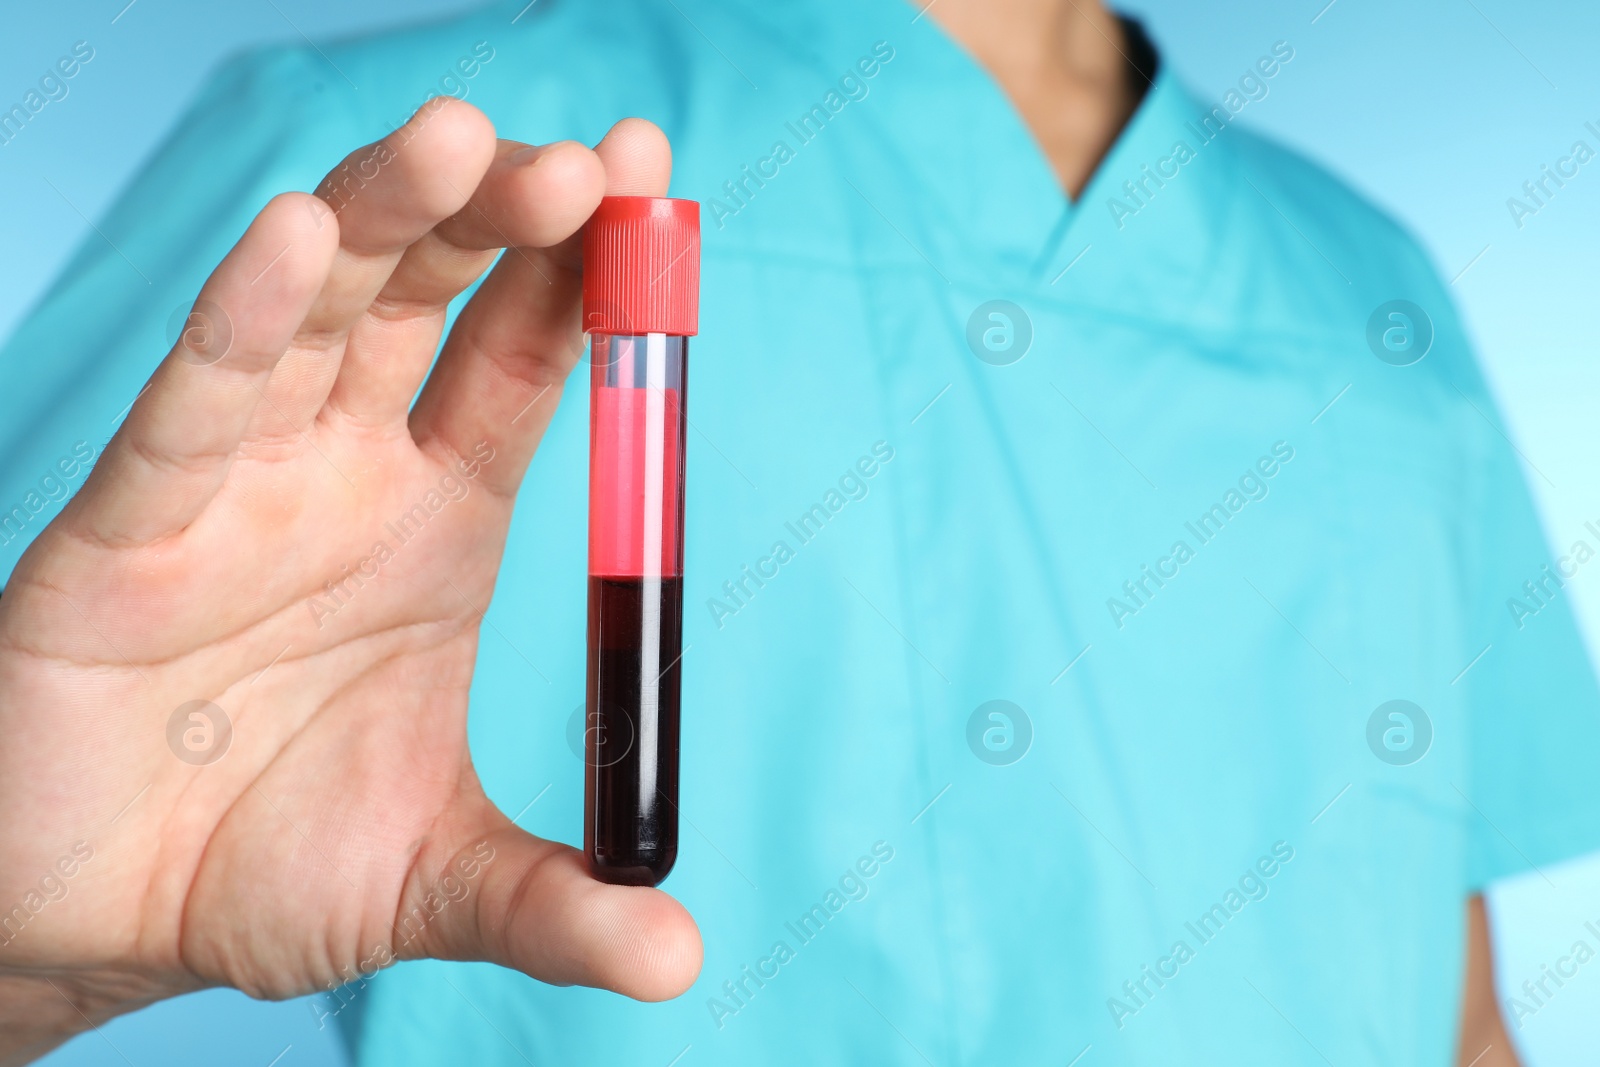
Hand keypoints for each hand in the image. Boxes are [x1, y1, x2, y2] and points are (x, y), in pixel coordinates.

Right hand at [0, 99, 699, 1063]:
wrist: (95, 922)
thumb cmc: (260, 871)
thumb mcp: (434, 884)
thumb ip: (552, 907)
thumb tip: (681, 962)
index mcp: (439, 522)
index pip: (527, 362)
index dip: (591, 280)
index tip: (657, 186)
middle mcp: (348, 476)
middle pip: (436, 300)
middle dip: (507, 219)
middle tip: (586, 163)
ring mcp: (242, 484)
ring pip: (320, 310)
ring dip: (390, 219)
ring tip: (460, 139)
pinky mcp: (129, 524)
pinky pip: (195, 404)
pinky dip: (244, 319)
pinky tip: (295, 235)